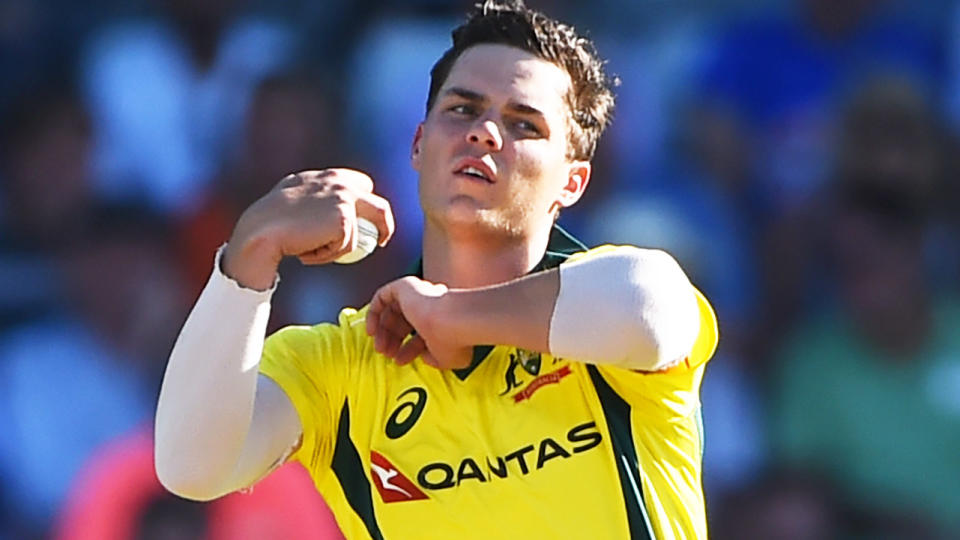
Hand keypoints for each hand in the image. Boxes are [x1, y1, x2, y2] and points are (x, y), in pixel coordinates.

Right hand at [222, 169, 394, 289]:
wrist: (260, 231)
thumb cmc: (269, 220)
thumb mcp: (293, 196)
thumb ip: (315, 197)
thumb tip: (327, 211)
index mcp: (328, 176)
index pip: (363, 186)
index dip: (367, 206)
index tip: (368, 223)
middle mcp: (340, 182)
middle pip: (380, 207)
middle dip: (385, 225)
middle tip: (381, 242)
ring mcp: (344, 198)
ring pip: (360, 233)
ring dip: (339, 249)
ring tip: (310, 251)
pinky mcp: (344, 218)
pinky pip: (346, 247)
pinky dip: (327, 255)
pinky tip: (306, 251)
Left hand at [365, 277, 472, 368]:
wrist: (452, 321)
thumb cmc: (454, 340)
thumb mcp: (447, 359)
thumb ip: (433, 359)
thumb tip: (424, 356)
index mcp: (443, 318)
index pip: (421, 332)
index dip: (408, 349)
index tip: (400, 360)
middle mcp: (431, 303)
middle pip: (405, 322)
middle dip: (393, 341)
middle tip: (387, 354)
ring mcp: (418, 293)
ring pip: (393, 310)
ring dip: (383, 331)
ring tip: (380, 348)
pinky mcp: (405, 285)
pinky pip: (383, 296)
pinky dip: (374, 313)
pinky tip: (371, 331)